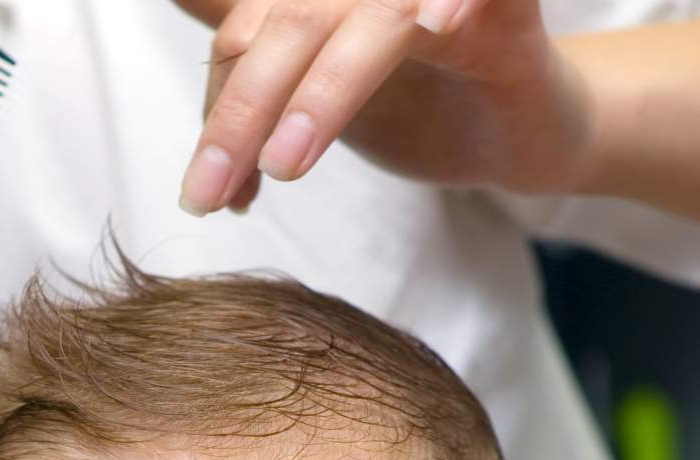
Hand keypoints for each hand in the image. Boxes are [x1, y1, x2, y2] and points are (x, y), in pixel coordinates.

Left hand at [175, 0, 595, 215]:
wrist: (521, 131)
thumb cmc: (416, 102)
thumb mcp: (314, 89)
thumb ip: (250, 58)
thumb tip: (178, 1)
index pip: (245, 33)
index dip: (220, 109)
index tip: (203, 198)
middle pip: (289, 24)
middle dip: (241, 114)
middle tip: (207, 199)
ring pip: (363, 26)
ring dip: (322, 91)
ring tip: (286, 166)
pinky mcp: (503, 10)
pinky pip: (475, 0)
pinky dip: (448, 6)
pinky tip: (434, 27)